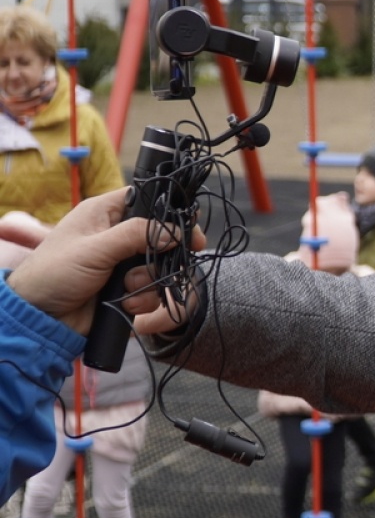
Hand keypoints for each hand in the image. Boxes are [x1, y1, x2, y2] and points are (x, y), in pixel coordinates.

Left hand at [6, 189, 202, 333]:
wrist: (41, 318)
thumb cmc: (54, 273)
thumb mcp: (95, 248)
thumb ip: (136, 235)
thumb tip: (175, 231)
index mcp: (104, 214)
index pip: (145, 199)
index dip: (169, 210)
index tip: (190, 228)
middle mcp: (116, 236)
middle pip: (160, 236)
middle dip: (162, 254)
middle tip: (175, 260)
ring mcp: (122, 263)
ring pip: (158, 266)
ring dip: (148, 280)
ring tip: (126, 287)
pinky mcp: (126, 288)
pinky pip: (152, 290)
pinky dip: (143, 298)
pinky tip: (126, 303)